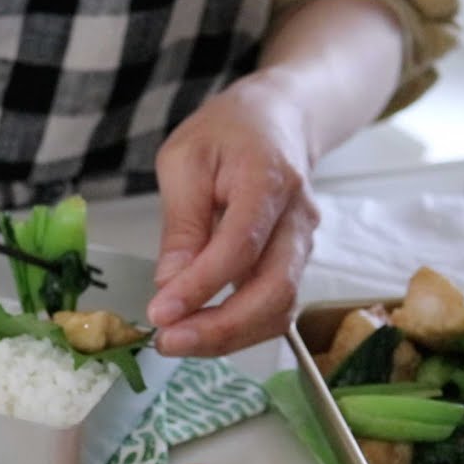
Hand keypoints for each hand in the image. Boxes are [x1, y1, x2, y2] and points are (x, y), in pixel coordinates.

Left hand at [145, 71, 319, 356]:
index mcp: (268, 180)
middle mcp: (297, 219)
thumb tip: (170, 283)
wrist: (278, 121)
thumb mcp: (183, 161)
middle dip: (220, 328)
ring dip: (229, 337)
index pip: (240, 246)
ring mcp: (302, 245)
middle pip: (273, 290)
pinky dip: (239, 329)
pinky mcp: (294, 264)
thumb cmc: (226, 133)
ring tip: (178, 342)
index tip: (160, 313)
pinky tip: (201, 330)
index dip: (201, 286)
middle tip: (168, 341)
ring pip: (280, 309)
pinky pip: (275, 308)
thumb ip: (181, 223)